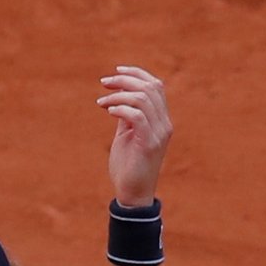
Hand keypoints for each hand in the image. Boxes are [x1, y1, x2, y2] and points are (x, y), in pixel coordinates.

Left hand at [96, 66, 172, 206]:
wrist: (132, 193)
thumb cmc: (128, 166)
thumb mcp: (126, 136)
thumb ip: (126, 117)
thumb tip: (118, 98)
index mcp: (161, 119)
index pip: (156, 85)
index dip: (137, 73)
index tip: (115, 71)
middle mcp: (164, 123)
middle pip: (150, 87)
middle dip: (125, 80)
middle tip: (103, 83)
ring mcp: (159, 133)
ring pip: (143, 98)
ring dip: (118, 95)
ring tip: (101, 103)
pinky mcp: (149, 144)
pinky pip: (137, 116)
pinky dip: (121, 109)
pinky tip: (108, 111)